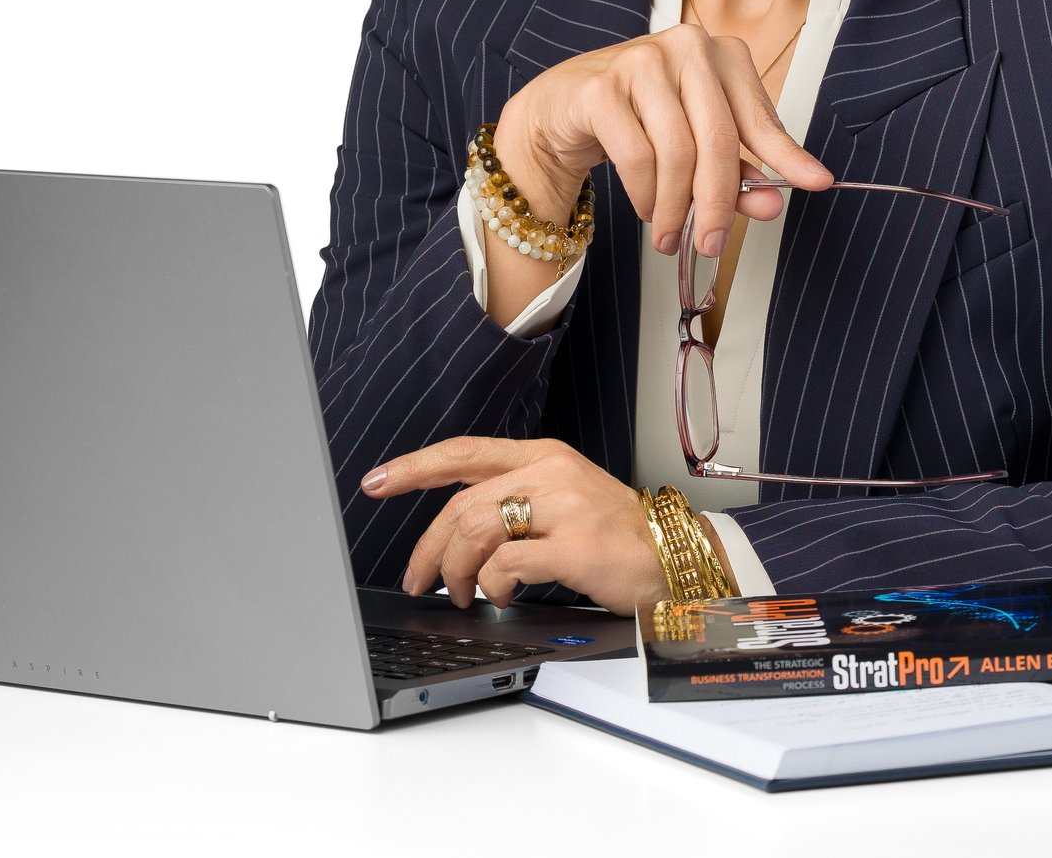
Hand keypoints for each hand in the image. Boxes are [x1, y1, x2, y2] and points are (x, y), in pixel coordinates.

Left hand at [363, 436, 670, 616]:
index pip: (463, 453)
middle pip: (461, 504)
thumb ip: (514, 502)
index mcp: (542, 456)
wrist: (675, 559)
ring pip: (477, 532)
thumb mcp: (564, 500)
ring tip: (463, 595)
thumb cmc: (616, 537)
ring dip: (458, 572)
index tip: (376, 482)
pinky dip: (494, 587)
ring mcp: (564, 506)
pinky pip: (507, 565)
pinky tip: (502, 597)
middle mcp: (550, 472)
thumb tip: (455, 535)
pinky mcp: (575, 545)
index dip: (414, 467)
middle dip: (429, 548)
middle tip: (418, 579)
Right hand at [496, 22, 833, 262]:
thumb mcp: (697, 141)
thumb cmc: (641, 120)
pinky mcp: (601, 88)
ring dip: (676, 208)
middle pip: (719, 140)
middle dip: (719, 203)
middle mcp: (686, 47)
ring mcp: (641, 62)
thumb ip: (738, 170)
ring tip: (671, 236)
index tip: (817, 184)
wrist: (562, 107)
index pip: (759, 118)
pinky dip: (645, 196)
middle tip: (712, 244)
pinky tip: (646, 209)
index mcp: (721, 54)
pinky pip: (637, 159)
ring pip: (677, 155)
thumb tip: (772, 204)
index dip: (787, 157)